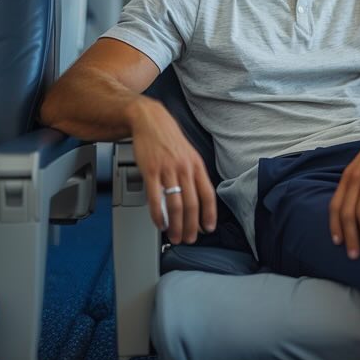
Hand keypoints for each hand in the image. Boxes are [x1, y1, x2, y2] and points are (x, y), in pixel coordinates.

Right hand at [129, 99, 215, 243]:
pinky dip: (158, 214)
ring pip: (175, 204)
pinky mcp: (151, 171)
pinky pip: (156, 197)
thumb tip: (197, 200)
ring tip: (174, 235)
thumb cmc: (169, 140)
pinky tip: (159, 223)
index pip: (208, 195)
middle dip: (191, 226)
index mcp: (197, 166)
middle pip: (192, 204)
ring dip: (175, 225)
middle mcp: (185, 169)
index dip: (209, 214)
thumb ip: (193, 176)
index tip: (208, 228)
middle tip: (188, 238)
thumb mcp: (189, 155)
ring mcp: (168, 170)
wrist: (150, 121)